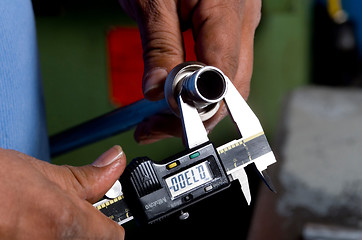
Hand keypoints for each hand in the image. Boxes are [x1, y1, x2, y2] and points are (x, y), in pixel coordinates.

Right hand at [0, 146, 125, 238]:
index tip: (101, 217)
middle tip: (59, 215)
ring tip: (36, 220)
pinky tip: (23, 229)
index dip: (108, 225)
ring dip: (56, 234)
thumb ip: (86, 176)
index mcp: (65, 223)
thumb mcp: (40, 172)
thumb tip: (114, 162)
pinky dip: (36, 239)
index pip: (112, 237)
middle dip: (80, 229)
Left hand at [120, 0, 260, 143]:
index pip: (221, 78)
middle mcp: (244, 21)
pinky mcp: (232, 26)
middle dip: (195, 117)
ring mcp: (242, 24)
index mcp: (227, 11)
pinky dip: (201, 87)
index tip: (162, 121)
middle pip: (231, 89)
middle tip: (155, 127)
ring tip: (160, 116)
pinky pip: (223, 66)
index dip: (195, 108)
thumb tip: (156, 90)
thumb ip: (159, 44)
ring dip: (197, 105)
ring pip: (229, 82)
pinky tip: (178, 93)